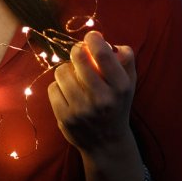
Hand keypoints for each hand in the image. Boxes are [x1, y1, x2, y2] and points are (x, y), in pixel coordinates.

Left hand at [47, 30, 137, 156]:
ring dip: (66, 70)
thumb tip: (108, 41)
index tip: (92, 37)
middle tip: (79, 52)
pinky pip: (53, 88)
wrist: (107, 143)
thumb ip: (125, 60)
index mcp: (120, 87)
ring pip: (61, 71)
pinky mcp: (65, 118)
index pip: (103, 55)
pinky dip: (59, 86)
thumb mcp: (129, 83)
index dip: (93, 39)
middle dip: (77, 50)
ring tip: (74, 77)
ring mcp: (82, 109)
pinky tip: (68, 92)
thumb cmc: (117, 105)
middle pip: (79, 58)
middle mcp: (102, 99)